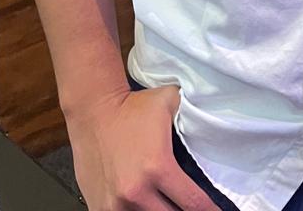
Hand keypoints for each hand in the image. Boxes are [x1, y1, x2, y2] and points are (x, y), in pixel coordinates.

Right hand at [66, 83, 217, 210]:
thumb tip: (209, 126)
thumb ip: (191, 118)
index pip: (193, 203)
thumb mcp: (170, 102)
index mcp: (158, 167)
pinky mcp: (99, 207)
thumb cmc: (132, 107)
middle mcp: (137, 191)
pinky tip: (144, 206)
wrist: (93, 110)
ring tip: (167, 203)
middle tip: (189, 205)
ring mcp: (115, 204)